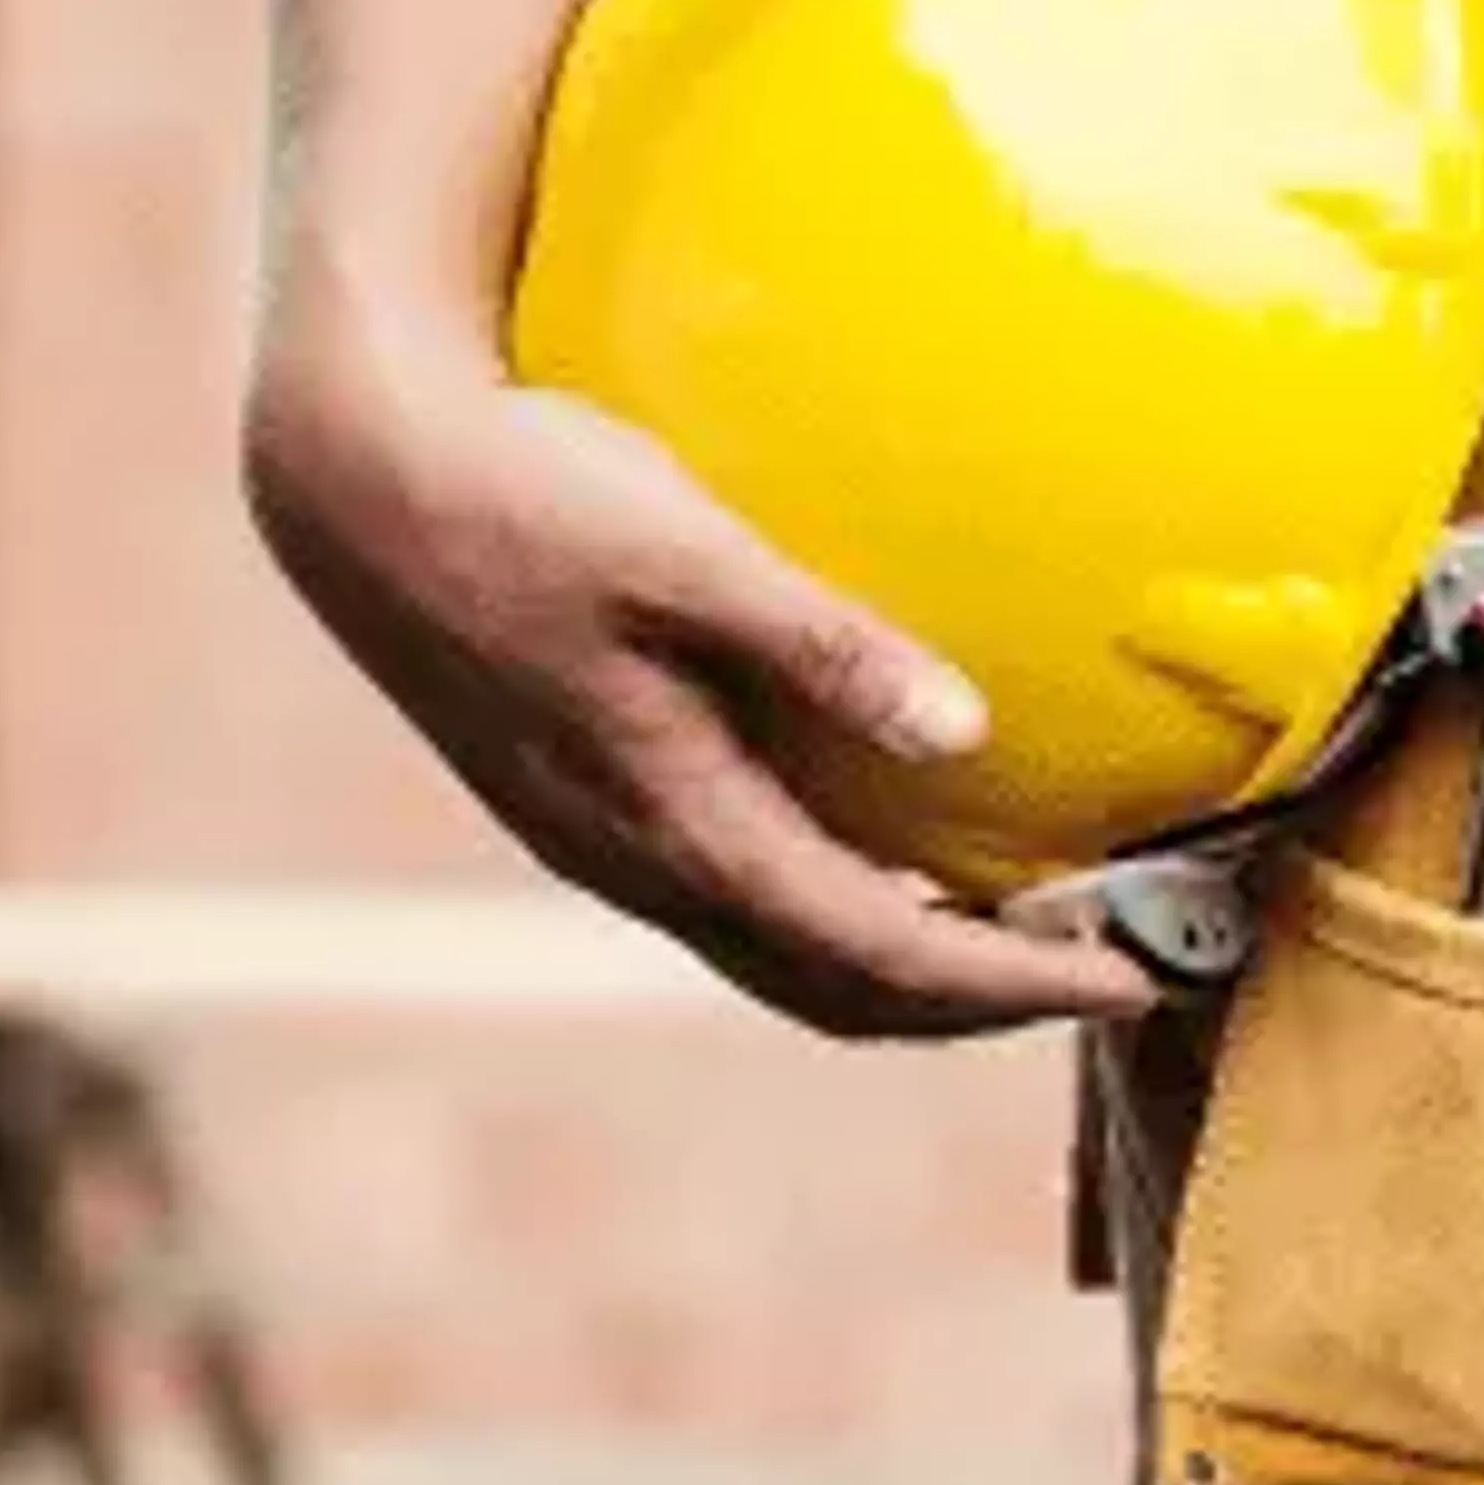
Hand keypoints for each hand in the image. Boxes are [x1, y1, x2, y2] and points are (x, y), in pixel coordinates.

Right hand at [242, 346, 1156, 1039]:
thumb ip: (826, 644)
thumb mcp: (683, 551)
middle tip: (1100, 971)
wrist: (351, 478)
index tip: (1132, 977)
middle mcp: (639, 861)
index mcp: (678, 821)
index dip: (1013, 987)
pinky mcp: (583, 798)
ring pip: (778, 956)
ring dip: (903, 962)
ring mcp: (602, 840)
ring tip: (1016, 928)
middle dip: (973, 1005)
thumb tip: (969, 733)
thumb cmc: (521, 493)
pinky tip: (885, 845)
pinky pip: (735, 900)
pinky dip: (833, 907)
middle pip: (836, 994)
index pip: (881, 959)